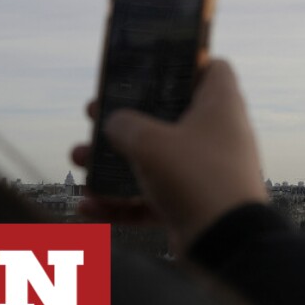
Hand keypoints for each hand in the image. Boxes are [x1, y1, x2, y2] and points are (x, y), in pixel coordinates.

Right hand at [73, 60, 267, 253]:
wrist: (226, 242)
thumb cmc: (195, 177)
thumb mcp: (150, 142)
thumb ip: (125, 125)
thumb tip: (114, 121)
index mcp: (220, 106)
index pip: (213, 69)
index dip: (185, 62)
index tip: (152, 65)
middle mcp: (216, 134)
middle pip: (168, 116)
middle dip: (127, 118)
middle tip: (93, 115)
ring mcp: (205, 170)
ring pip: (154, 159)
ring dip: (114, 161)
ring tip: (78, 160)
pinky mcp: (193, 203)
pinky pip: (151, 197)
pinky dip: (121, 202)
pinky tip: (86, 206)